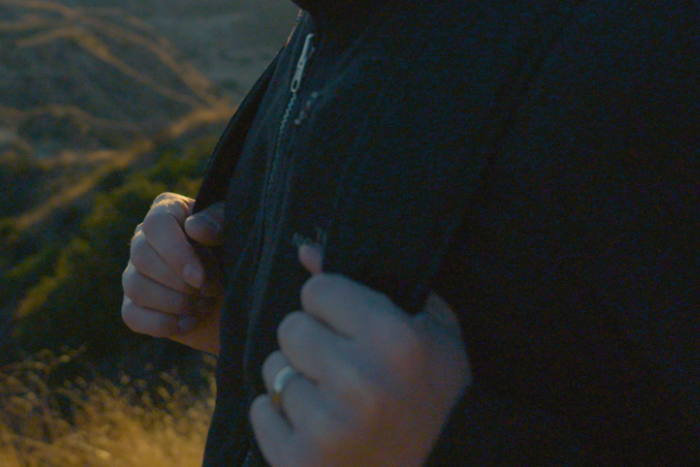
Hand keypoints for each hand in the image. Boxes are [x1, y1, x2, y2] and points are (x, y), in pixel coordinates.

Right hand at [121, 192, 225, 353]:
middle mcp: (144, 238)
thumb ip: (218, 223)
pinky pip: (132, 316)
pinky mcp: (134, 305)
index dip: (175, 253)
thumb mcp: (235, 234)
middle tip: (212, 290)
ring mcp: (135, 273)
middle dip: (181, 283)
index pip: (156, 224)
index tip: (199, 278)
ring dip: (176, 303)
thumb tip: (194, 227)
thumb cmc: (237, 256)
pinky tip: (190, 322)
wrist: (240, 298)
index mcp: (168, 211)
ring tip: (204, 305)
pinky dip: (163, 323)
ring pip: (136, 287)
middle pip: (142, 256)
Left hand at [250, 244, 469, 466]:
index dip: (333, 308)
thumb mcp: (428, 331)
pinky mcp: (302, 462)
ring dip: (297, 382)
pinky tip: (318, 429)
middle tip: (342, 370)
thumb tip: (305, 252)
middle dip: (312, 344)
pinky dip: (280, 419)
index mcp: (394, 341)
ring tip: (334, 402)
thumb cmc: (439, 397)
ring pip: (273, 369)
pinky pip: (261, 411)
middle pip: (290, 328)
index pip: (317, 291)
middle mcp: (359, 381)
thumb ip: (369, 284)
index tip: (351, 330)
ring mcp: (328, 427)